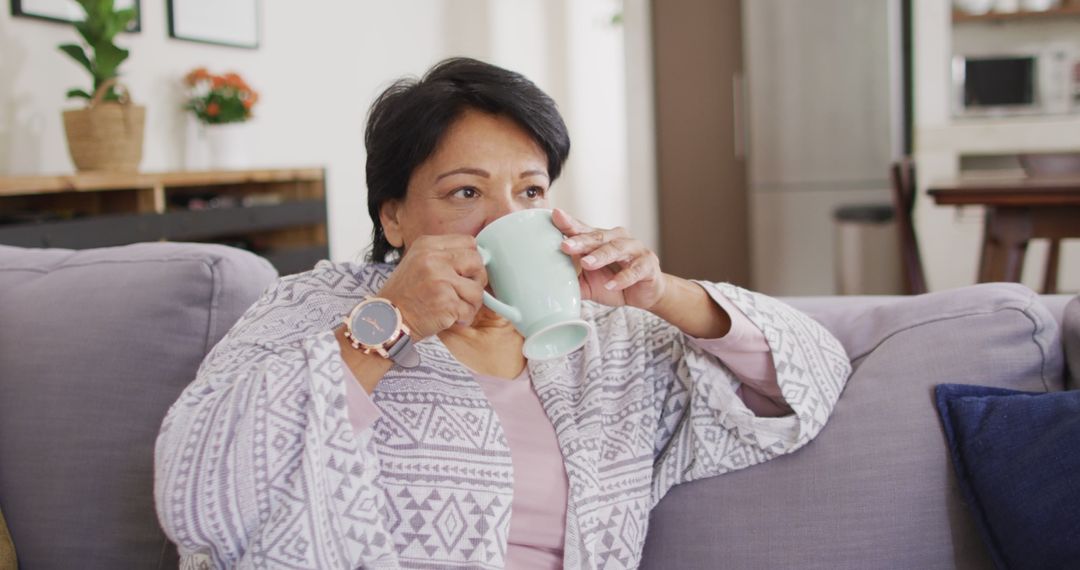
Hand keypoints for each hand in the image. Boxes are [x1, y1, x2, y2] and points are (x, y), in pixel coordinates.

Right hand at [376, 235, 486, 339]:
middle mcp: (434, 259)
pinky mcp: (446, 302)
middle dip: (476, 279)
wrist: (385, 320)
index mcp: (427, 245)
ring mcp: (440, 279)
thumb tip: (477, 259)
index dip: (471, 260)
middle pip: (477, 261)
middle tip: (464, 293)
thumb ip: (443, 257)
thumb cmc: (403, 296)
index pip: (468, 242)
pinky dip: (464, 318)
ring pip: (478, 288)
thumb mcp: (418, 263)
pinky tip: (451, 319)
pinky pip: (470, 310)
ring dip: (472, 303)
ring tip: (456, 309)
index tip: (465, 273)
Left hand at [553, 208, 667, 309]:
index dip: (569, 223)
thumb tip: (546, 284)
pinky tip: (611, 284)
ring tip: (586, 263)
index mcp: (600, 239)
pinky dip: (623, 278)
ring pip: (616, 249)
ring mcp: (634, 250)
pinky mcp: (648, 265)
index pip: (582, 229)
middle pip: (597, 237)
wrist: (644, 293)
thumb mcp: (588, 282)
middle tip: (565, 245)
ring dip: (601, 256)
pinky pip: (635, 270)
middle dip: (581, 240)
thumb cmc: (614, 281)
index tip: (555, 215)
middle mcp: (617, 239)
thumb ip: (571, 280)